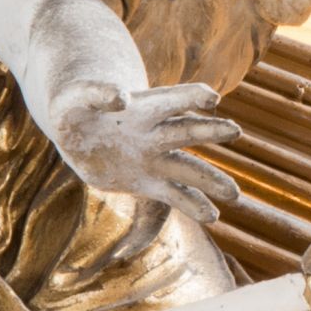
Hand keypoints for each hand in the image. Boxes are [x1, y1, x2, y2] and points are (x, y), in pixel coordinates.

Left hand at [51, 82, 242, 228]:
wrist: (76, 131)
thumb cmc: (75, 105)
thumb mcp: (76, 96)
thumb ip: (95, 93)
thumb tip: (121, 97)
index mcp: (143, 107)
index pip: (173, 99)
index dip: (192, 97)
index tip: (212, 99)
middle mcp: (155, 132)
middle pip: (187, 131)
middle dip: (210, 131)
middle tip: (235, 131)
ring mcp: (154, 158)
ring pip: (188, 170)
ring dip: (211, 180)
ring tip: (234, 194)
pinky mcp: (146, 182)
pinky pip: (173, 195)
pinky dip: (193, 205)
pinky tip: (213, 216)